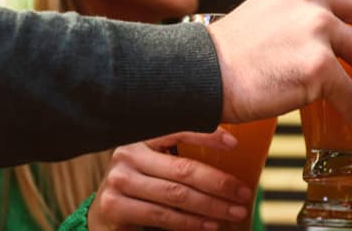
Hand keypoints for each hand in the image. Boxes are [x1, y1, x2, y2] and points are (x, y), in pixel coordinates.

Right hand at [88, 130, 252, 230]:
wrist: (107, 212)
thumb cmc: (144, 183)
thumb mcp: (158, 162)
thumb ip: (182, 155)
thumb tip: (232, 153)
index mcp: (142, 136)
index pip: (178, 130)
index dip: (207, 136)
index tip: (234, 145)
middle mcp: (127, 155)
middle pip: (183, 169)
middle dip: (220, 183)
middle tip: (244, 193)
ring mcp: (119, 181)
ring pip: (177, 195)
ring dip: (212, 206)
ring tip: (234, 212)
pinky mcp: (115, 207)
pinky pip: (163, 215)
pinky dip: (191, 222)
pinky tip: (210, 224)